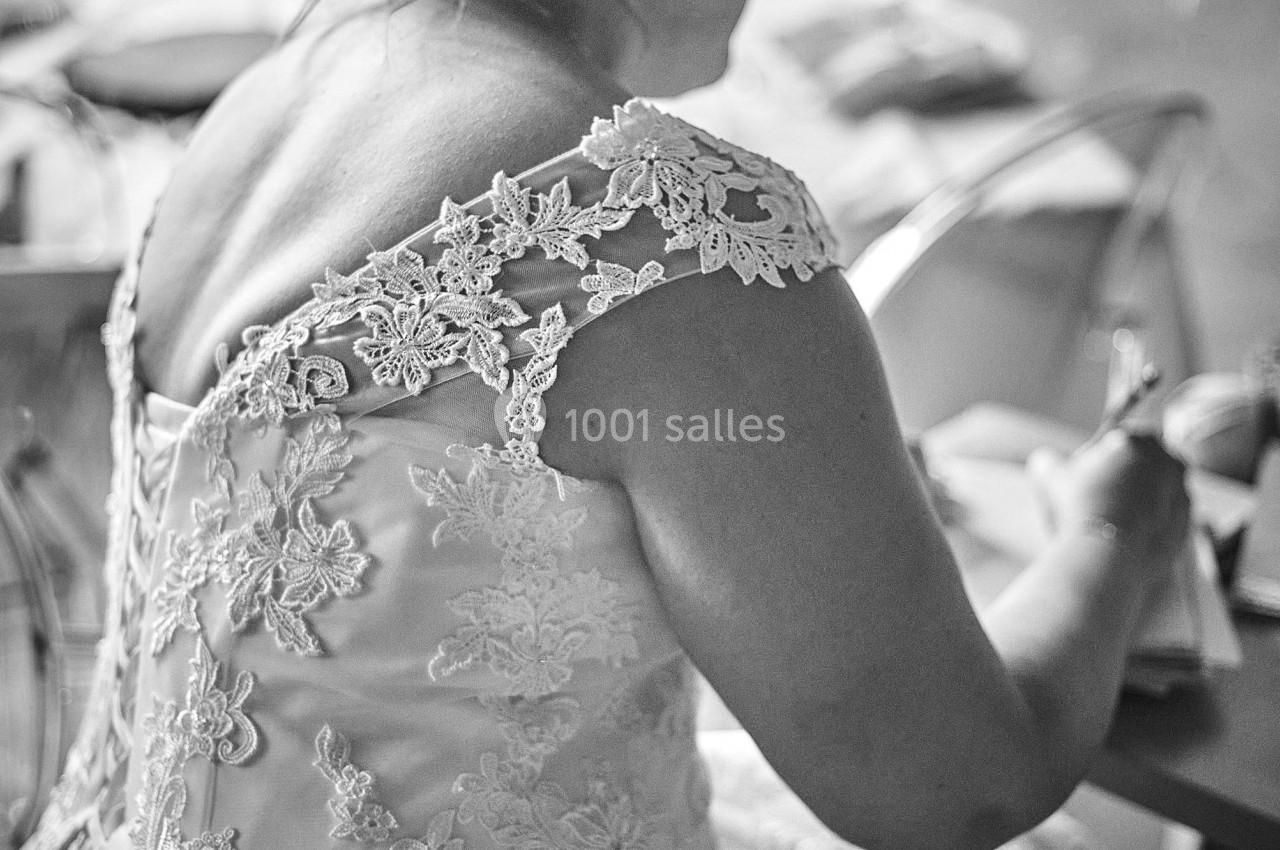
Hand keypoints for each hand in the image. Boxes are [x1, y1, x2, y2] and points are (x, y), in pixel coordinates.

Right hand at [1027, 429, 1190, 588]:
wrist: (1106, 557)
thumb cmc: (1079, 508)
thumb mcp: (1050, 476)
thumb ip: (1048, 460)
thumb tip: (1045, 461)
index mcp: (1139, 441)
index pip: (1124, 438)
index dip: (1103, 454)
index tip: (1089, 473)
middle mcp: (1169, 463)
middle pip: (1145, 464)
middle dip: (1126, 477)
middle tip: (1099, 497)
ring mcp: (1182, 497)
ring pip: (1157, 493)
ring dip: (1138, 501)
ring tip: (1108, 521)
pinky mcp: (1187, 527)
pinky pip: (1164, 521)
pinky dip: (1148, 525)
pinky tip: (1122, 537)